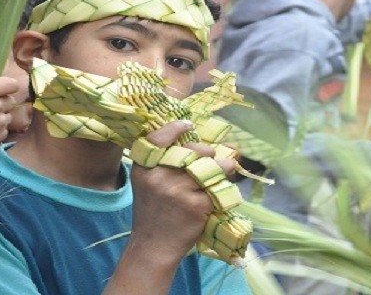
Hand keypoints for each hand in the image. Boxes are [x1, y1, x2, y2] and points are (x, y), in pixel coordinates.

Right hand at [128, 120, 233, 261]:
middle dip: (207, 153)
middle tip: (212, 160)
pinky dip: (223, 188)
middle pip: (193, 150)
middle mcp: (158, 175)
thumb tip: (201, 141)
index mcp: (144, 167)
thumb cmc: (154, 212)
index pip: (158, 137)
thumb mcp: (148, 182)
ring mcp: (177, 189)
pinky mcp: (195, 204)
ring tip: (227, 170)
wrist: (154, 246)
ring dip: (224, 167)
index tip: (188, 124)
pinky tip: (221, 192)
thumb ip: (165, 162)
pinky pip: (217, 187)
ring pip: (211, 166)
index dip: (175, 128)